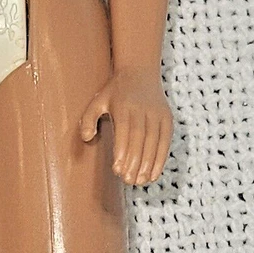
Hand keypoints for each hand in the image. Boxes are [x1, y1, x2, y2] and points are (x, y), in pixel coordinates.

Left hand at [80, 67, 172, 184]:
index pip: (126, 131)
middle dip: (135, 161)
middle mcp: (143, 109)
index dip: (123, 151)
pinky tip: (153, 174)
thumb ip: (88, 119)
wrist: (140, 71)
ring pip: (154, 142)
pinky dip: (160, 159)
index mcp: (125, 105)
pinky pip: (165, 142)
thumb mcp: (97, 100)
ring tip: (140, 181)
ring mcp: (158, 113)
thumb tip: (86, 138)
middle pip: (141, 139)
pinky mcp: (167, 119)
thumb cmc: (114, 92)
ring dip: (148, 164)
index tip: (117, 169)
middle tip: (128, 180)